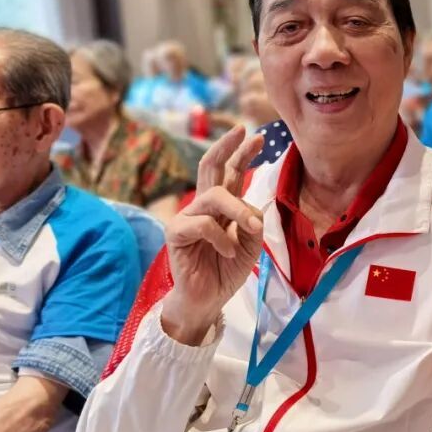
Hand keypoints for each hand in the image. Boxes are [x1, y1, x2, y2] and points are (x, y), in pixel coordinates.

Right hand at [161, 127, 264, 344]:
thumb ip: (252, 223)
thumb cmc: (226, 270)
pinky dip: (221, 238)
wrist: (208, 299)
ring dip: (238, 211)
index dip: (241, 153)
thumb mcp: (250, 245)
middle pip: (211, 167)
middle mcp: (204, 206)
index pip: (231, 173)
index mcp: (223, 207)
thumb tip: (250, 208)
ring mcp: (188, 217)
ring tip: (251, 230)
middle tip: (245, 132)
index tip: (256, 135)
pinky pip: (202, 224)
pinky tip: (228, 253)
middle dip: (227, 147)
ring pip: (214, 196)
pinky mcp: (176, 234)